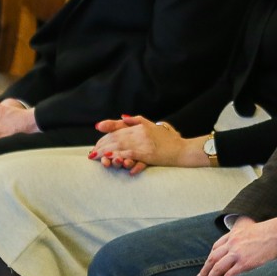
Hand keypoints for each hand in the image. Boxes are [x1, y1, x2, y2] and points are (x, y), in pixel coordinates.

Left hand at [90, 115, 205, 173]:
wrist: (184, 150)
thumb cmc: (170, 140)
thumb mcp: (154, 126)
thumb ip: (138, 121)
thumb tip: (122, 117)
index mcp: (140, 126)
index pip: (118, 130)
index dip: (105, 137)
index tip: (96, 145)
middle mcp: (140, 133)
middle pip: (116, 138)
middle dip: (102, 146)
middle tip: (92, 154)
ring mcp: (144, 143)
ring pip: (120, 146)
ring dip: (107, 152)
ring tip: (97, 157)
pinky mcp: (148, 154)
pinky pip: (131, 154)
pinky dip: (120, 156)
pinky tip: (111, 158)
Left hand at [197, 216, 276, 275]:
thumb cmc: (271, 231)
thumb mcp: (252, 226)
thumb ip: (244, 232)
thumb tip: (244, 237)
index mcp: (234, 234)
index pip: (216, 247)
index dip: (210, 257)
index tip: (207, 265)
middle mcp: (232, 243)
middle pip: (213, 258)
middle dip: (205, 270)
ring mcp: (237, 254)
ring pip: (217, 268)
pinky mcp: (245, 264)